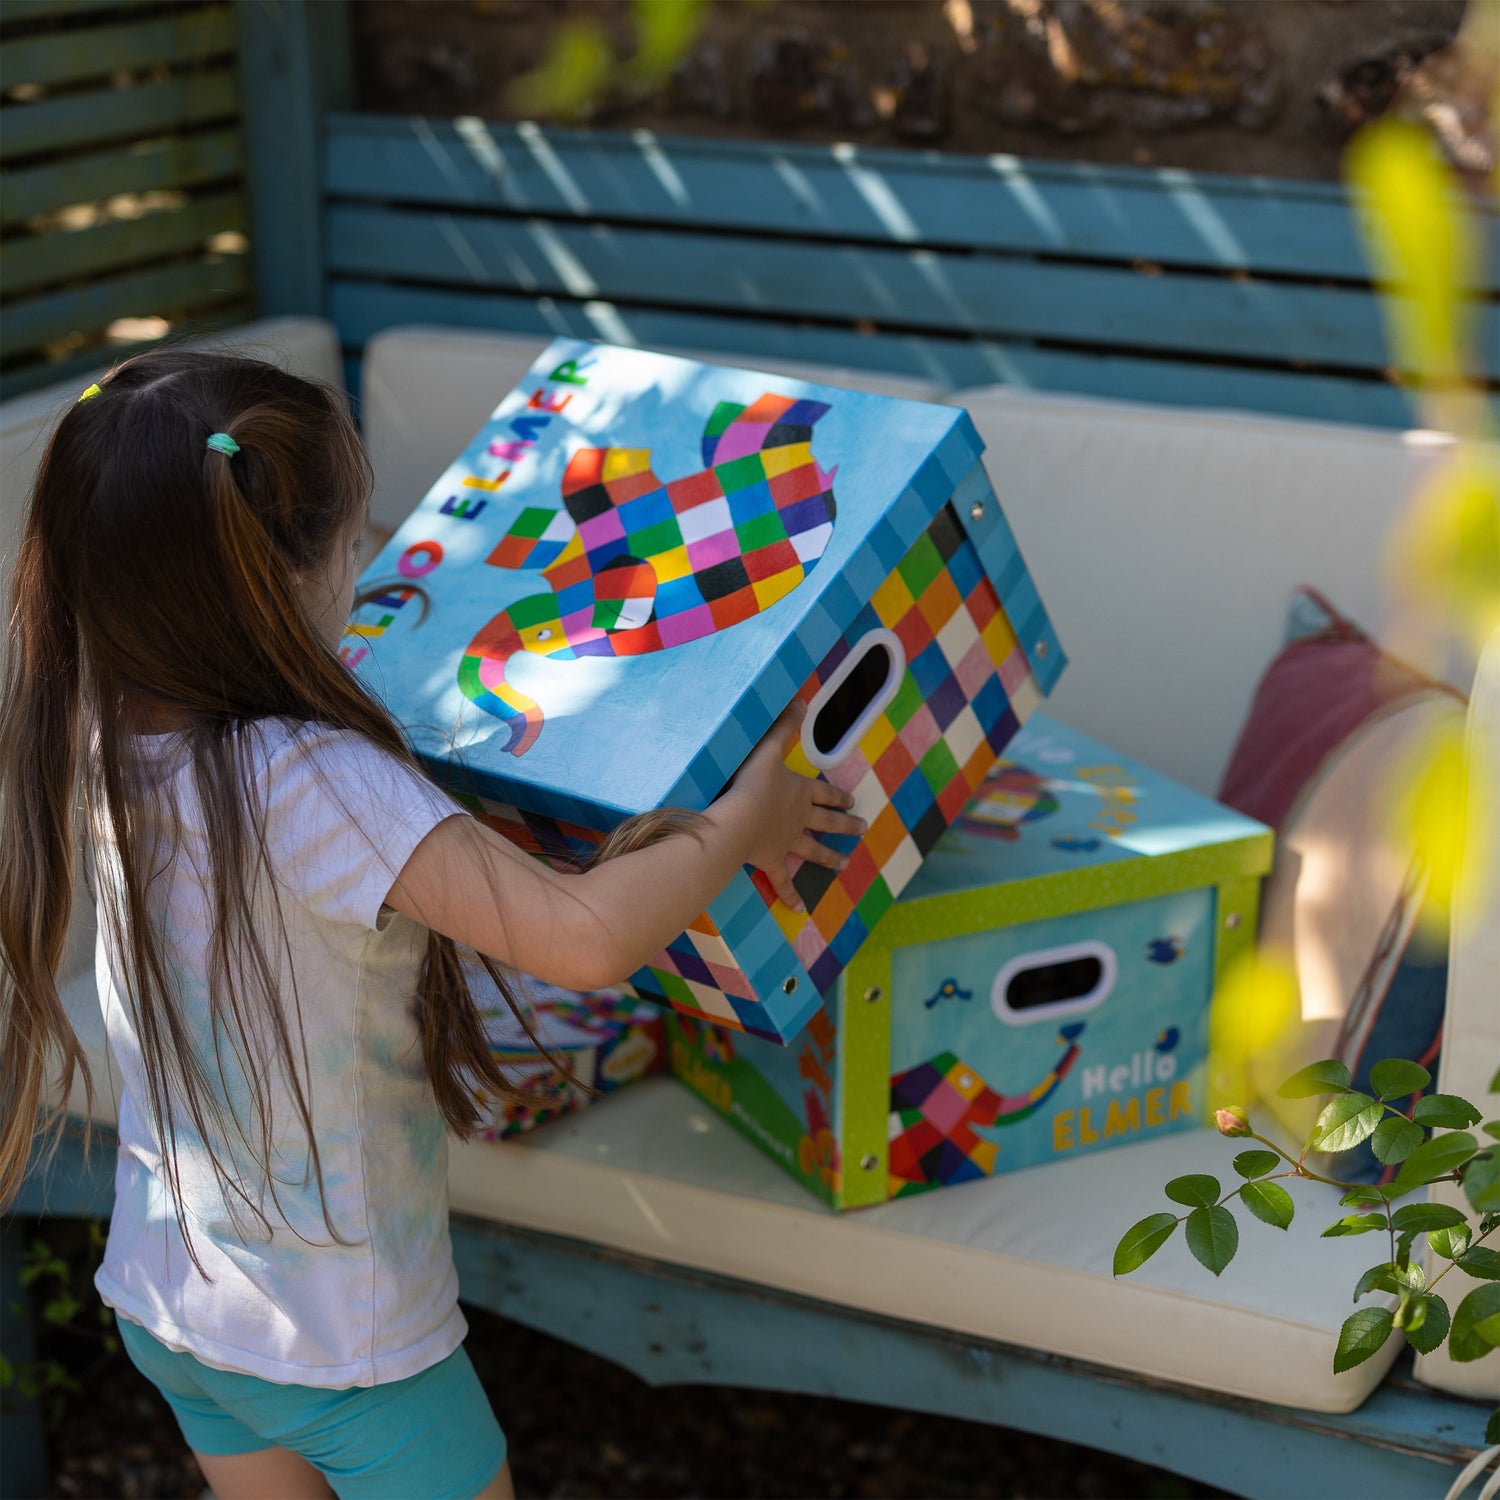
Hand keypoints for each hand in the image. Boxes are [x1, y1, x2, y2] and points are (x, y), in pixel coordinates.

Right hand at [728, 701, 865, 911]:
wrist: (739, 820)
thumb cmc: (750, 783)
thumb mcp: (767, 748)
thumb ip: (783, 726)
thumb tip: (801, 700)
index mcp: (801, 792)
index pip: (824, 792)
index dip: (838, 795)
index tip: (853, 799)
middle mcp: (800, 818)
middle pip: (827, 821)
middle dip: (845, 824)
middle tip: (862, 827)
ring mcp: (788, 842)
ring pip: (814, 851)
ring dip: (830, 857)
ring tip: (845, 865)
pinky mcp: (771, 860)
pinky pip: (783, 881)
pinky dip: (791, 895)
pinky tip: (800, 908)